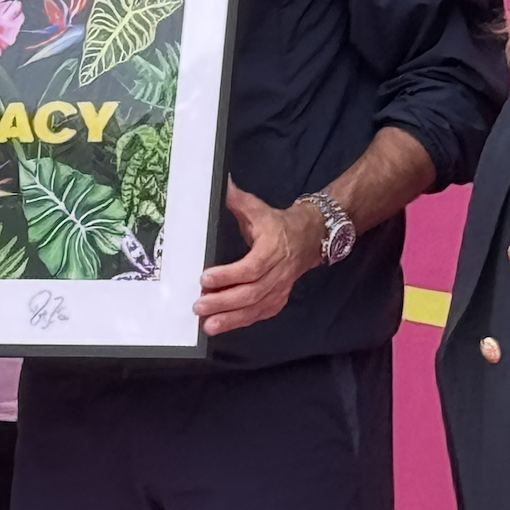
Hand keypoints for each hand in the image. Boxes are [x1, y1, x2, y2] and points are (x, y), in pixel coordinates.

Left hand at [194, 183, 323, 335]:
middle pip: (251, 293)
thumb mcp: (258, 208)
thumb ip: (237, 199)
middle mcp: (278, 272)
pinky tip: (224, 326)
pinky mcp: (279, 298)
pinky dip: (242, 322)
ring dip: (231, 319)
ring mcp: (280, 288)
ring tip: (208, 325)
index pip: (250, 267)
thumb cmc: (277, 223)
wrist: (310, 237)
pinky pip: (260, 314)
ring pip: (255, 308)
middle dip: (223, 302)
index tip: (205, 278)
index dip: (228, 276)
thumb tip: (221, 182)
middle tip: (199, 306)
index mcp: (272, 248)